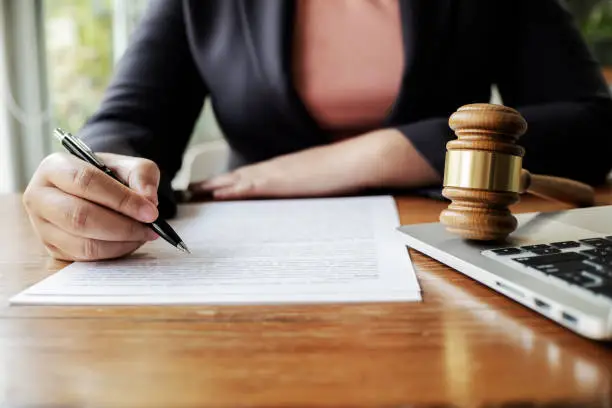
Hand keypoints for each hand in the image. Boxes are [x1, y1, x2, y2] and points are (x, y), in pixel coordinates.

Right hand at [23, 153, 160, 260]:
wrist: (93, 191)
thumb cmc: (109, 176)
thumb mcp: (129, 165)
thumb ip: (142, 175)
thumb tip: (148, 200)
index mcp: (54, 167)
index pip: (86, 182)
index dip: (121, 199)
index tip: (150, 211)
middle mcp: (40, 196)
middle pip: (80, 217)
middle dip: (122, 226)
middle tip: (150, 228)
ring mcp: (42, 226)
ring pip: (83, 243)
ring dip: (121, 243)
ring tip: (144, 234)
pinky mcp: (52, 249)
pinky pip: (85, 257)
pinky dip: (113, 252)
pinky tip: (130, 242)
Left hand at [189, 129, 439, 199]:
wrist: (354, 161)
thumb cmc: (342, 171)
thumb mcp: (318, 180)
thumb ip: (305, 187)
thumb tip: (300, 196)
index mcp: (282, 169)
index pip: (249, 175)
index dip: (228, 181)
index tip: (211, 187)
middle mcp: (274, 168)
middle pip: (236, 176)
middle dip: (213, 183)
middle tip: (190, 190)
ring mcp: (275, 173)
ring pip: (236, 180)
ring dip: (214, 186)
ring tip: (193, 192)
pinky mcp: (279, 182)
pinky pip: (247, 187)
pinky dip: (230, 190)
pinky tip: (215, 195)